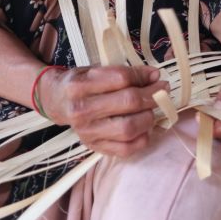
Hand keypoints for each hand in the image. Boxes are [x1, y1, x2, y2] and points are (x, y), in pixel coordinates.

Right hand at [37, 65, 168, 157]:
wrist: (58, 102)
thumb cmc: (81, 83)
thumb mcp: (96, 70)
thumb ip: (125, 72)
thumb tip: (155, 76)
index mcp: (80, 86)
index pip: (121, 79)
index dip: (143, 76)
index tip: (156, 76)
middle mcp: (81, 111)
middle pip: (128, 102)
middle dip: (152, 95)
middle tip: (162, 91)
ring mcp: (87, 132)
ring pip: (129, 127)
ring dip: (149, 117)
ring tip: (152, 109)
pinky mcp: (94, 147)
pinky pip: (125, 149)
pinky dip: (142, 139)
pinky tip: (145, 128)